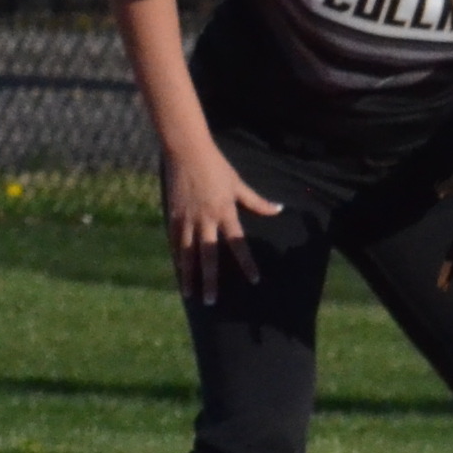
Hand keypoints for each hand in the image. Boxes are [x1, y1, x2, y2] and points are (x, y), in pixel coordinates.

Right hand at [160, 143, 284, 306]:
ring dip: (189, 276)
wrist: (187, 152)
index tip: (254, 280)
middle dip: (210, 280)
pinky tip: (179, 272)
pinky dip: (177, 258)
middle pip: (208, 256)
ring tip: (190, 294)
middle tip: (211, 301)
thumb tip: (279, 209)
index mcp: (225, 212)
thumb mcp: (238, 184)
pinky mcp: (173, 216)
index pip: (238, 243)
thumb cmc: (216, 166)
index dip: (247, 263)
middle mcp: (205, 220)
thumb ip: (257, 201)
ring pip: (187, 254)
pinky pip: (175, 242)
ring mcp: (187, 219)